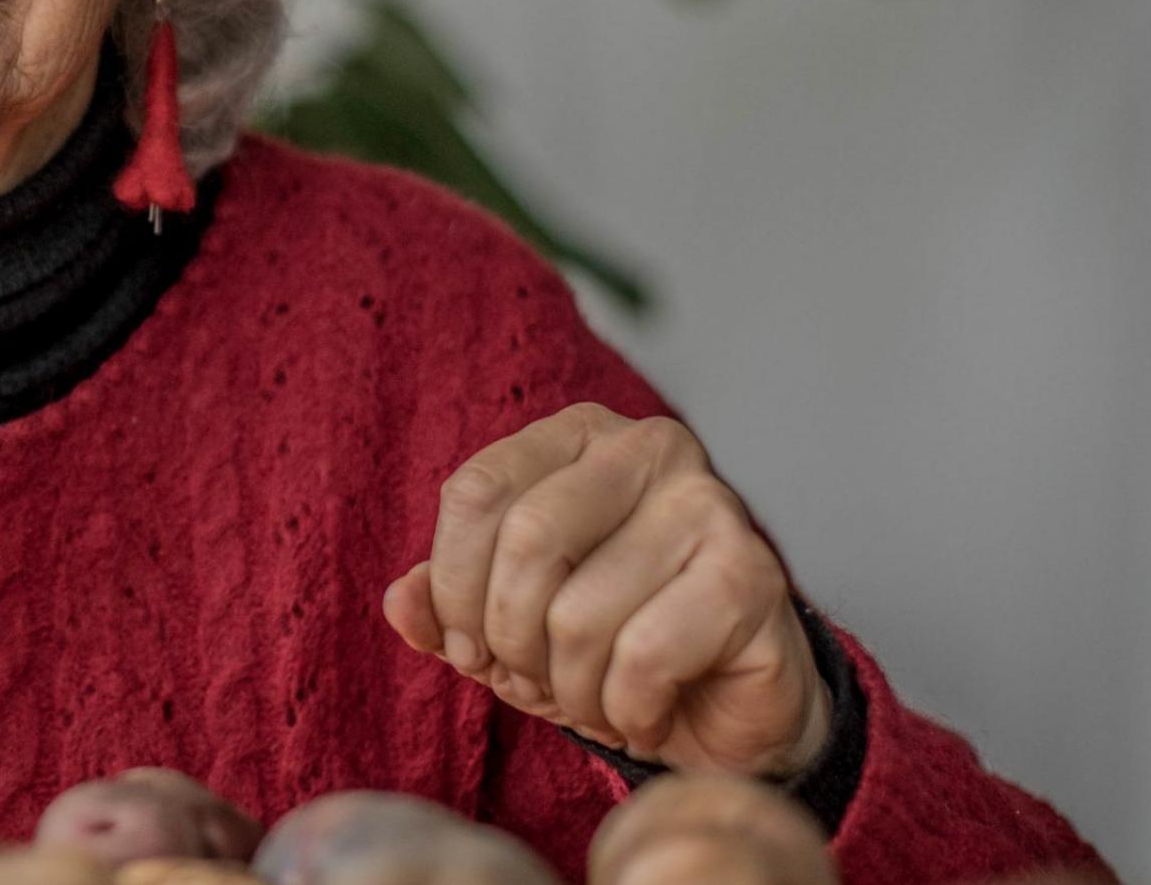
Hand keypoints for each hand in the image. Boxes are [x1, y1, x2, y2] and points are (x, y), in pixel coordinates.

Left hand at [381, 402, 831, 778]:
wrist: (724, 710)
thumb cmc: (609, 646)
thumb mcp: (505, 625)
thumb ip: (444, 605)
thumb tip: (400, 601)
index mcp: (577, 437)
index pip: (476, 491)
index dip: (455, 587)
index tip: (470, 648)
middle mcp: (647, 448)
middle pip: (527, 539)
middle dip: (510, 638)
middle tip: (530, 682)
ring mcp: (708, 505)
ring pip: (580, 611)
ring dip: (570, 688)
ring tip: (594, 701)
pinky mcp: (750, 576)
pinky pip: (644, 657)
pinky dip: (626, 709)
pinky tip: (644, 714)